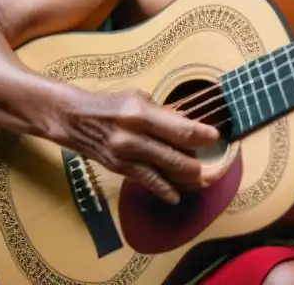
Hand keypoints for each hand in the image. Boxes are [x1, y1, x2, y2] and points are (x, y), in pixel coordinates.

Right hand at [53, 87, 226, 204]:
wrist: (74, 119)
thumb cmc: (112, 105)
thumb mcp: (140, 98)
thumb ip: (164, 114)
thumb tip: (190, 124)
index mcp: (140, 113)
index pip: (179, 128)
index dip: (201, 135)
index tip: (217, 137)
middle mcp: (133, 137)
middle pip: (174, 154)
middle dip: (200, 161)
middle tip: (219, 164)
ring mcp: (125, 156)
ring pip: (163, 171)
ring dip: (187, 177)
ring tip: (206, 179)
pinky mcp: (120, 169)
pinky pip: (147, 181)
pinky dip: (164, 189)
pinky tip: (177, 196)